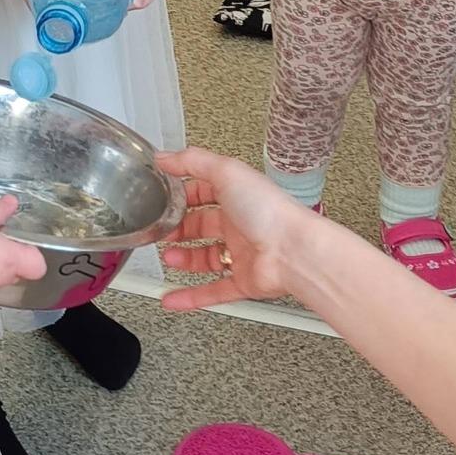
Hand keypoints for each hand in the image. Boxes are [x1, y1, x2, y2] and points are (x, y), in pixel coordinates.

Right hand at [156, 148, 324, 310]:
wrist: (294, 251)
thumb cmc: (269, 211)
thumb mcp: (227, 172)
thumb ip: (193, 161)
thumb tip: (165, 156)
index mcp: (239, 196)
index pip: (206, 192)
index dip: (184, 195)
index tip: (164, 198)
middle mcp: (242, 224)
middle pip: (204, 226)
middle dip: (181, 229)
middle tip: (162, 230)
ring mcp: (243, 253)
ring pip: (207, 258)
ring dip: (184, 259)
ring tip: (167, 257)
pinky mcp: (245, 281)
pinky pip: (214, 290)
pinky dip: (191, 296)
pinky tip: (172, 297)